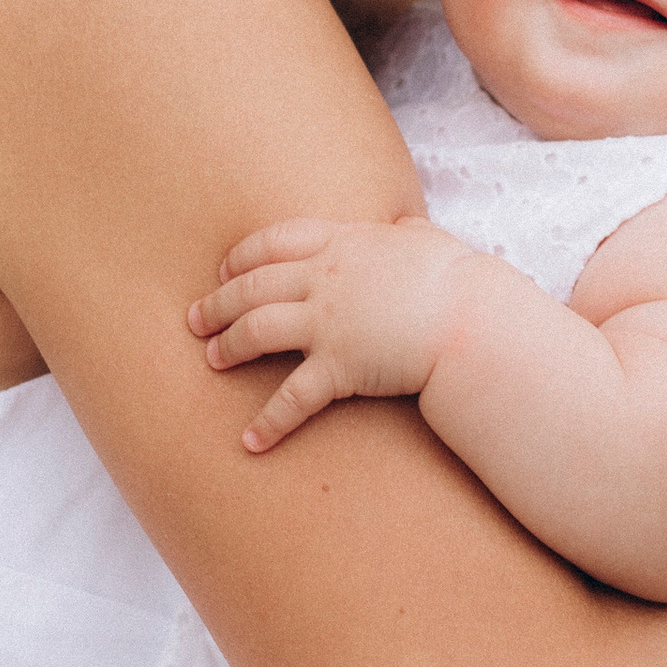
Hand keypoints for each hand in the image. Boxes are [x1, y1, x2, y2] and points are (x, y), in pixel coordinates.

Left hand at [190, 216, 485, 449]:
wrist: (471, 319)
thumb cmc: (457, 279)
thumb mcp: (428, 240)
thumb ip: (408, 231)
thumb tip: (408, 224)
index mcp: (342, 243)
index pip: (273, 242)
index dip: (240, 257)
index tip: (223, 270)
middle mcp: (324, 278)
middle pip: (251, 286)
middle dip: (217, 303)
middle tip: (195, 320)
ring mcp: (327, 322)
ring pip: (257, 331)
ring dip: (229, 346)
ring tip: (211, 360)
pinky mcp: (338, 367)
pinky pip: (292, 398)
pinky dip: (268, 422)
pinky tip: (249, 441)